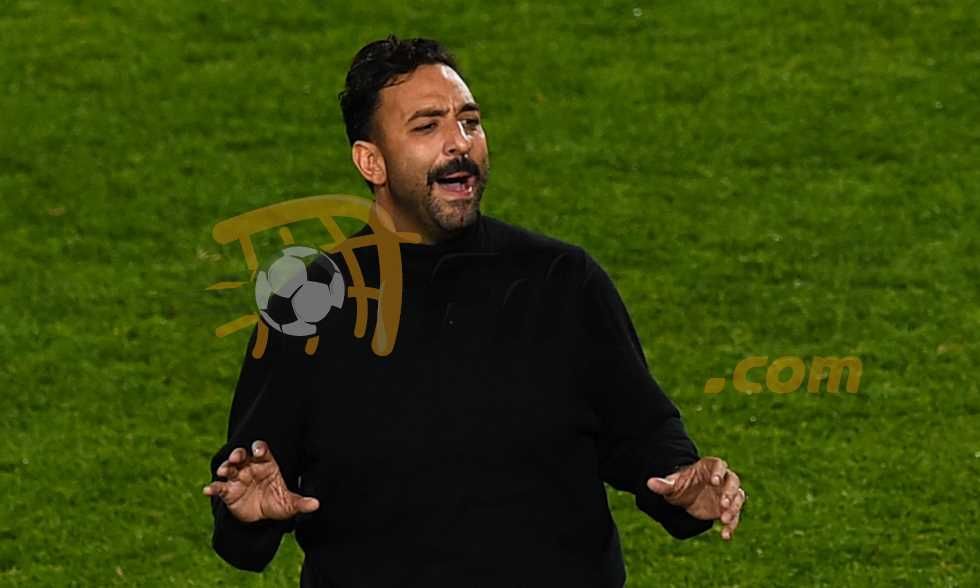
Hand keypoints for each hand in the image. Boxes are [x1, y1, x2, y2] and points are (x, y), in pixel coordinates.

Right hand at [202, 440, 318, 522]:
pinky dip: (212, 487)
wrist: (261, 519)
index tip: (258, 452)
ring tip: (223, 470)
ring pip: (228, 467)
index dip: (259, 449)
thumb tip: (316, 504)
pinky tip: (207, 489)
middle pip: (242, 455)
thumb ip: (301, 503)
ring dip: (224, 467)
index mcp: (266, 465)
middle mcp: (250, 468)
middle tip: (237, 457)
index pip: (262, 451)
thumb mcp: (289, 504)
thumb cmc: (276, 503)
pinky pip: (218, 487)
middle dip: (238, 454)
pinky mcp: (227, 492)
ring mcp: (237, 478)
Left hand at [646, 457, 744, 540]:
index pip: (719, 465)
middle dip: (730, 492)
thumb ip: (664, 484)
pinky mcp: (728, 508)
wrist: (687, 497)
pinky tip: (725, 535)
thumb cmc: (681, 485)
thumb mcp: (672, 486)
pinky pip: (735, 515)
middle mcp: (722, 479)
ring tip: (724, 520)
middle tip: (723, 503)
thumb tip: (649, 483)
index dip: (719, 472)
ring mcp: (727, 493)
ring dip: (734, 508)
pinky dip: (732, 525)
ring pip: (738, 497)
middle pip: (733, 481)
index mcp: (709, 467)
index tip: (715, 482)